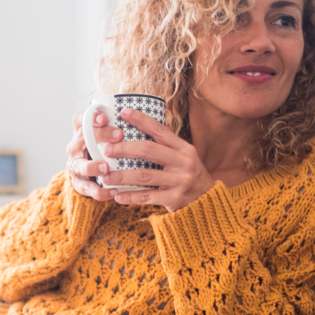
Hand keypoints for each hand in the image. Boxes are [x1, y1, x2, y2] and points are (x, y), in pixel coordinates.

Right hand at [66, 110, 125, 201]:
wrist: (92, 175)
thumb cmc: (109, 150)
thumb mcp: (111, 137)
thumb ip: (122, 128)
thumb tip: (151, 113)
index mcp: (82, 132)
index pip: (81, 119)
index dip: (91, 117)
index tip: (106, 117)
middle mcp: (75, 147)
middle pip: (82, 138)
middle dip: (100, 136)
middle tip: (119, 135)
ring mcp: (75, 166)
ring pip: (80, 165)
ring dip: (92, 166)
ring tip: (106, 168)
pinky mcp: (79, 184)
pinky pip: (86, 188)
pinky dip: (99, 191)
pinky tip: (113, 192)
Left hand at [100, 108, 214, 212]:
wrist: (209, 202)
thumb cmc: (188, 176)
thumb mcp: (183, 158)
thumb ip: (164, 148)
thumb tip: (134, 134)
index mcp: (183, 148)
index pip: (160, 130)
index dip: (141, 120)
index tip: (123, 112)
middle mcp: (183, 162)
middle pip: (149, 150)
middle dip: (125, 149)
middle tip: (106, 150)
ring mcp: (180, 181)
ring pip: (145, 175)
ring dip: (122, 176)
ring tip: (105, 177)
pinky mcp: (175, 199)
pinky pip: (148, 197)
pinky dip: (131, 196)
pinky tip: (117, 196)